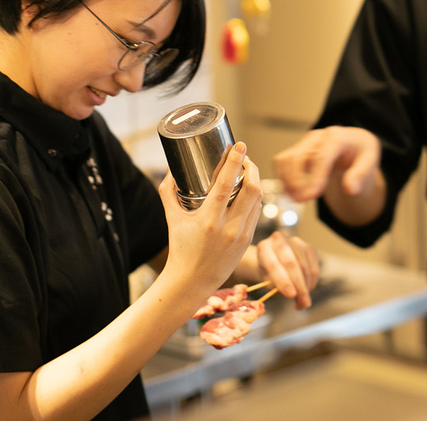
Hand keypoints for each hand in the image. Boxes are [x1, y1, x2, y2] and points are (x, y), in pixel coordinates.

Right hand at [159, 142, 262, 300]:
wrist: (192, 281)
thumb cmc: (180, 248)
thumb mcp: (172, 219)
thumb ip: (168, 192)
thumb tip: (171, 168)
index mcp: (208, 220)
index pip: (226, 185)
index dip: (235, 162)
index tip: (240, 146)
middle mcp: (228, 227)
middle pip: (251, 189)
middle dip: (252, 167)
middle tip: (245, 156)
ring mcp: (241, 235)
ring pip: (257, 200)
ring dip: (255, 180)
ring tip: (247, 170)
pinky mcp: (248, 241)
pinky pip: (257, 212)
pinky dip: (255, 197)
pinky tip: (250, 190)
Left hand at [254, 231, 319, 308]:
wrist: (274, 260)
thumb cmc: (268, 273)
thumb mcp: (267, 281)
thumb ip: (276, 287)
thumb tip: (293, 294)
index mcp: (264, 247)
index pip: (273, 264)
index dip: (282, 281)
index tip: (290, 295)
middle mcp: (279, 240)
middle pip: (291, 264)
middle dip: (299, 285)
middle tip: (303, 302)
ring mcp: (295, 242)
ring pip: (305, 267)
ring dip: (307, 287)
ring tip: (303, 302)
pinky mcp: (308, 247)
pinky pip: (314, 268)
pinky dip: (312, 283)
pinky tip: (307, 291)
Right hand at [273, 126, 380, 202]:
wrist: (355, 142)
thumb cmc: (362, 151)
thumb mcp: (370, 161)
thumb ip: (360, 175)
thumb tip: (349, 190)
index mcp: (337, 137)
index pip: (321, 157)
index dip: (313, 178)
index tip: (310, 196)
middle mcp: (318, 137)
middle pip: (297, 157)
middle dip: (295, 181)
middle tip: (301, 201)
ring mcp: (305, 143)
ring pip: (286, 159)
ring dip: (286, 181)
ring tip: (295, 199)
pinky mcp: (298, 149)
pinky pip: (283, 162)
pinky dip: (283, 177)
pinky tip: (291, 191)